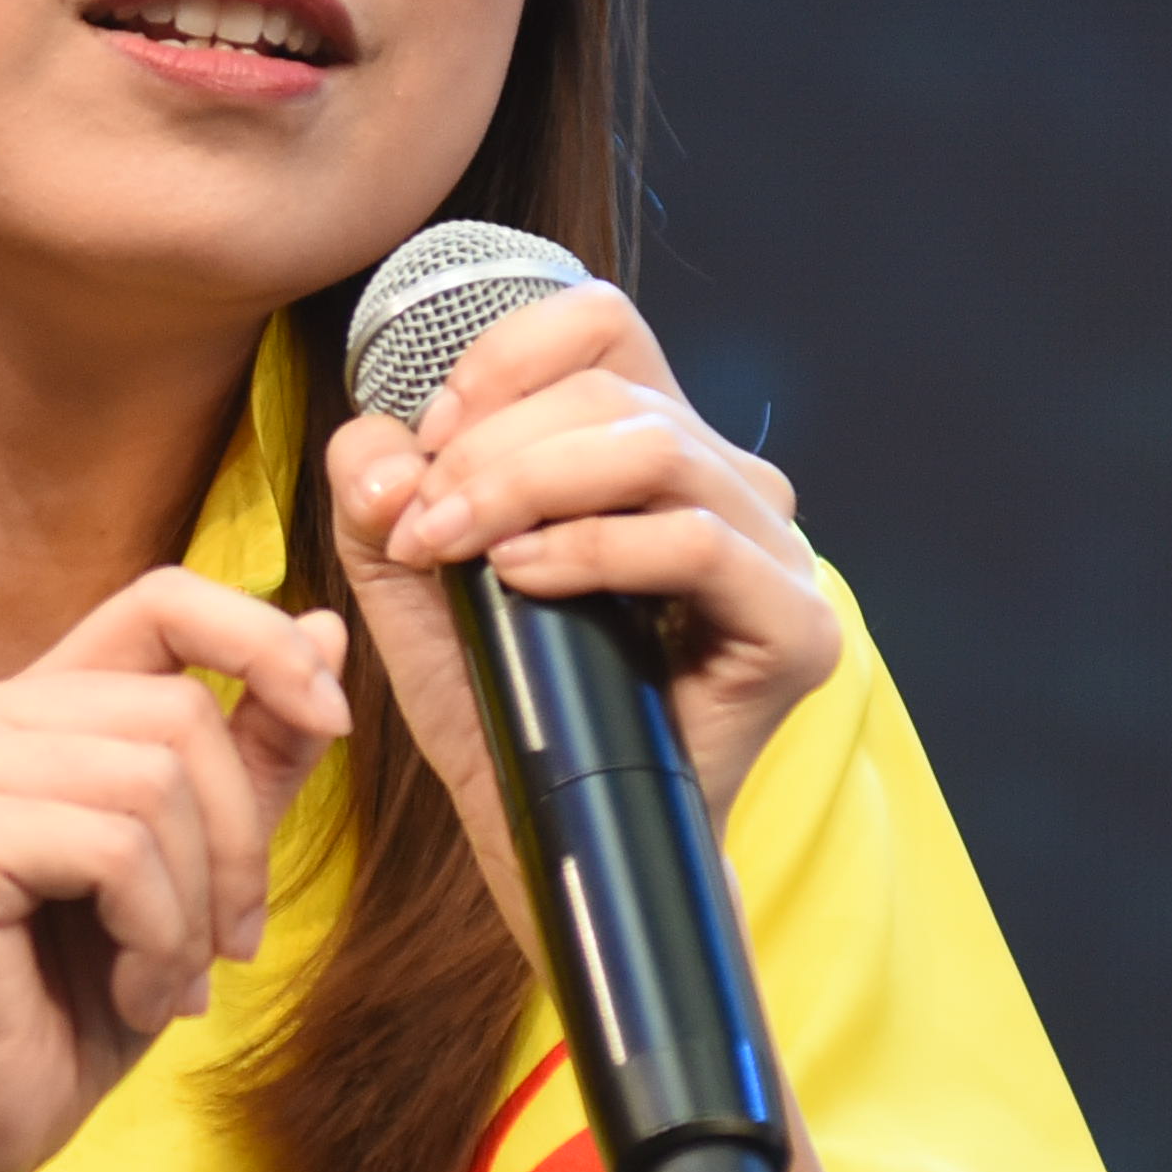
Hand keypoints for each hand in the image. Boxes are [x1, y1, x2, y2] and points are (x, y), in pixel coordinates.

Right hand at [0, 569, 348, 1171]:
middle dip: (240, 841)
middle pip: (179, 709)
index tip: (330, 716)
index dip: (261, 638)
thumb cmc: (68, 1002)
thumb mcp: (196, 866)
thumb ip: (253, 751)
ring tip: (164, 977)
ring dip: (194, 906)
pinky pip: (118, 849)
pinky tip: (129, 992)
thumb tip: (329, 631)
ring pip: (155, 779)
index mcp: (29, 707)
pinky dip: (156, 935)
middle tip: (226, 946)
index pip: (162, 598)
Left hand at [324, 283, 841, 955]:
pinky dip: (593, 548)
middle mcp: (730, 486)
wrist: (552, 846)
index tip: (427, 438)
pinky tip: (522, 579)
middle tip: (418, 521)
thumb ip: (375, 499)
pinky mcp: (795, 628)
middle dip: (489, 442)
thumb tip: (380, 442)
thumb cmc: (501, 712)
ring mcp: (775, 554)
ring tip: (453, 546)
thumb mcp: (410, 588)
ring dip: (525, 484)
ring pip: (654, 447)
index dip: (502, 358)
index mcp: (657, 450)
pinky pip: (698, 543)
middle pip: (612, 387)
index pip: (600, 325)